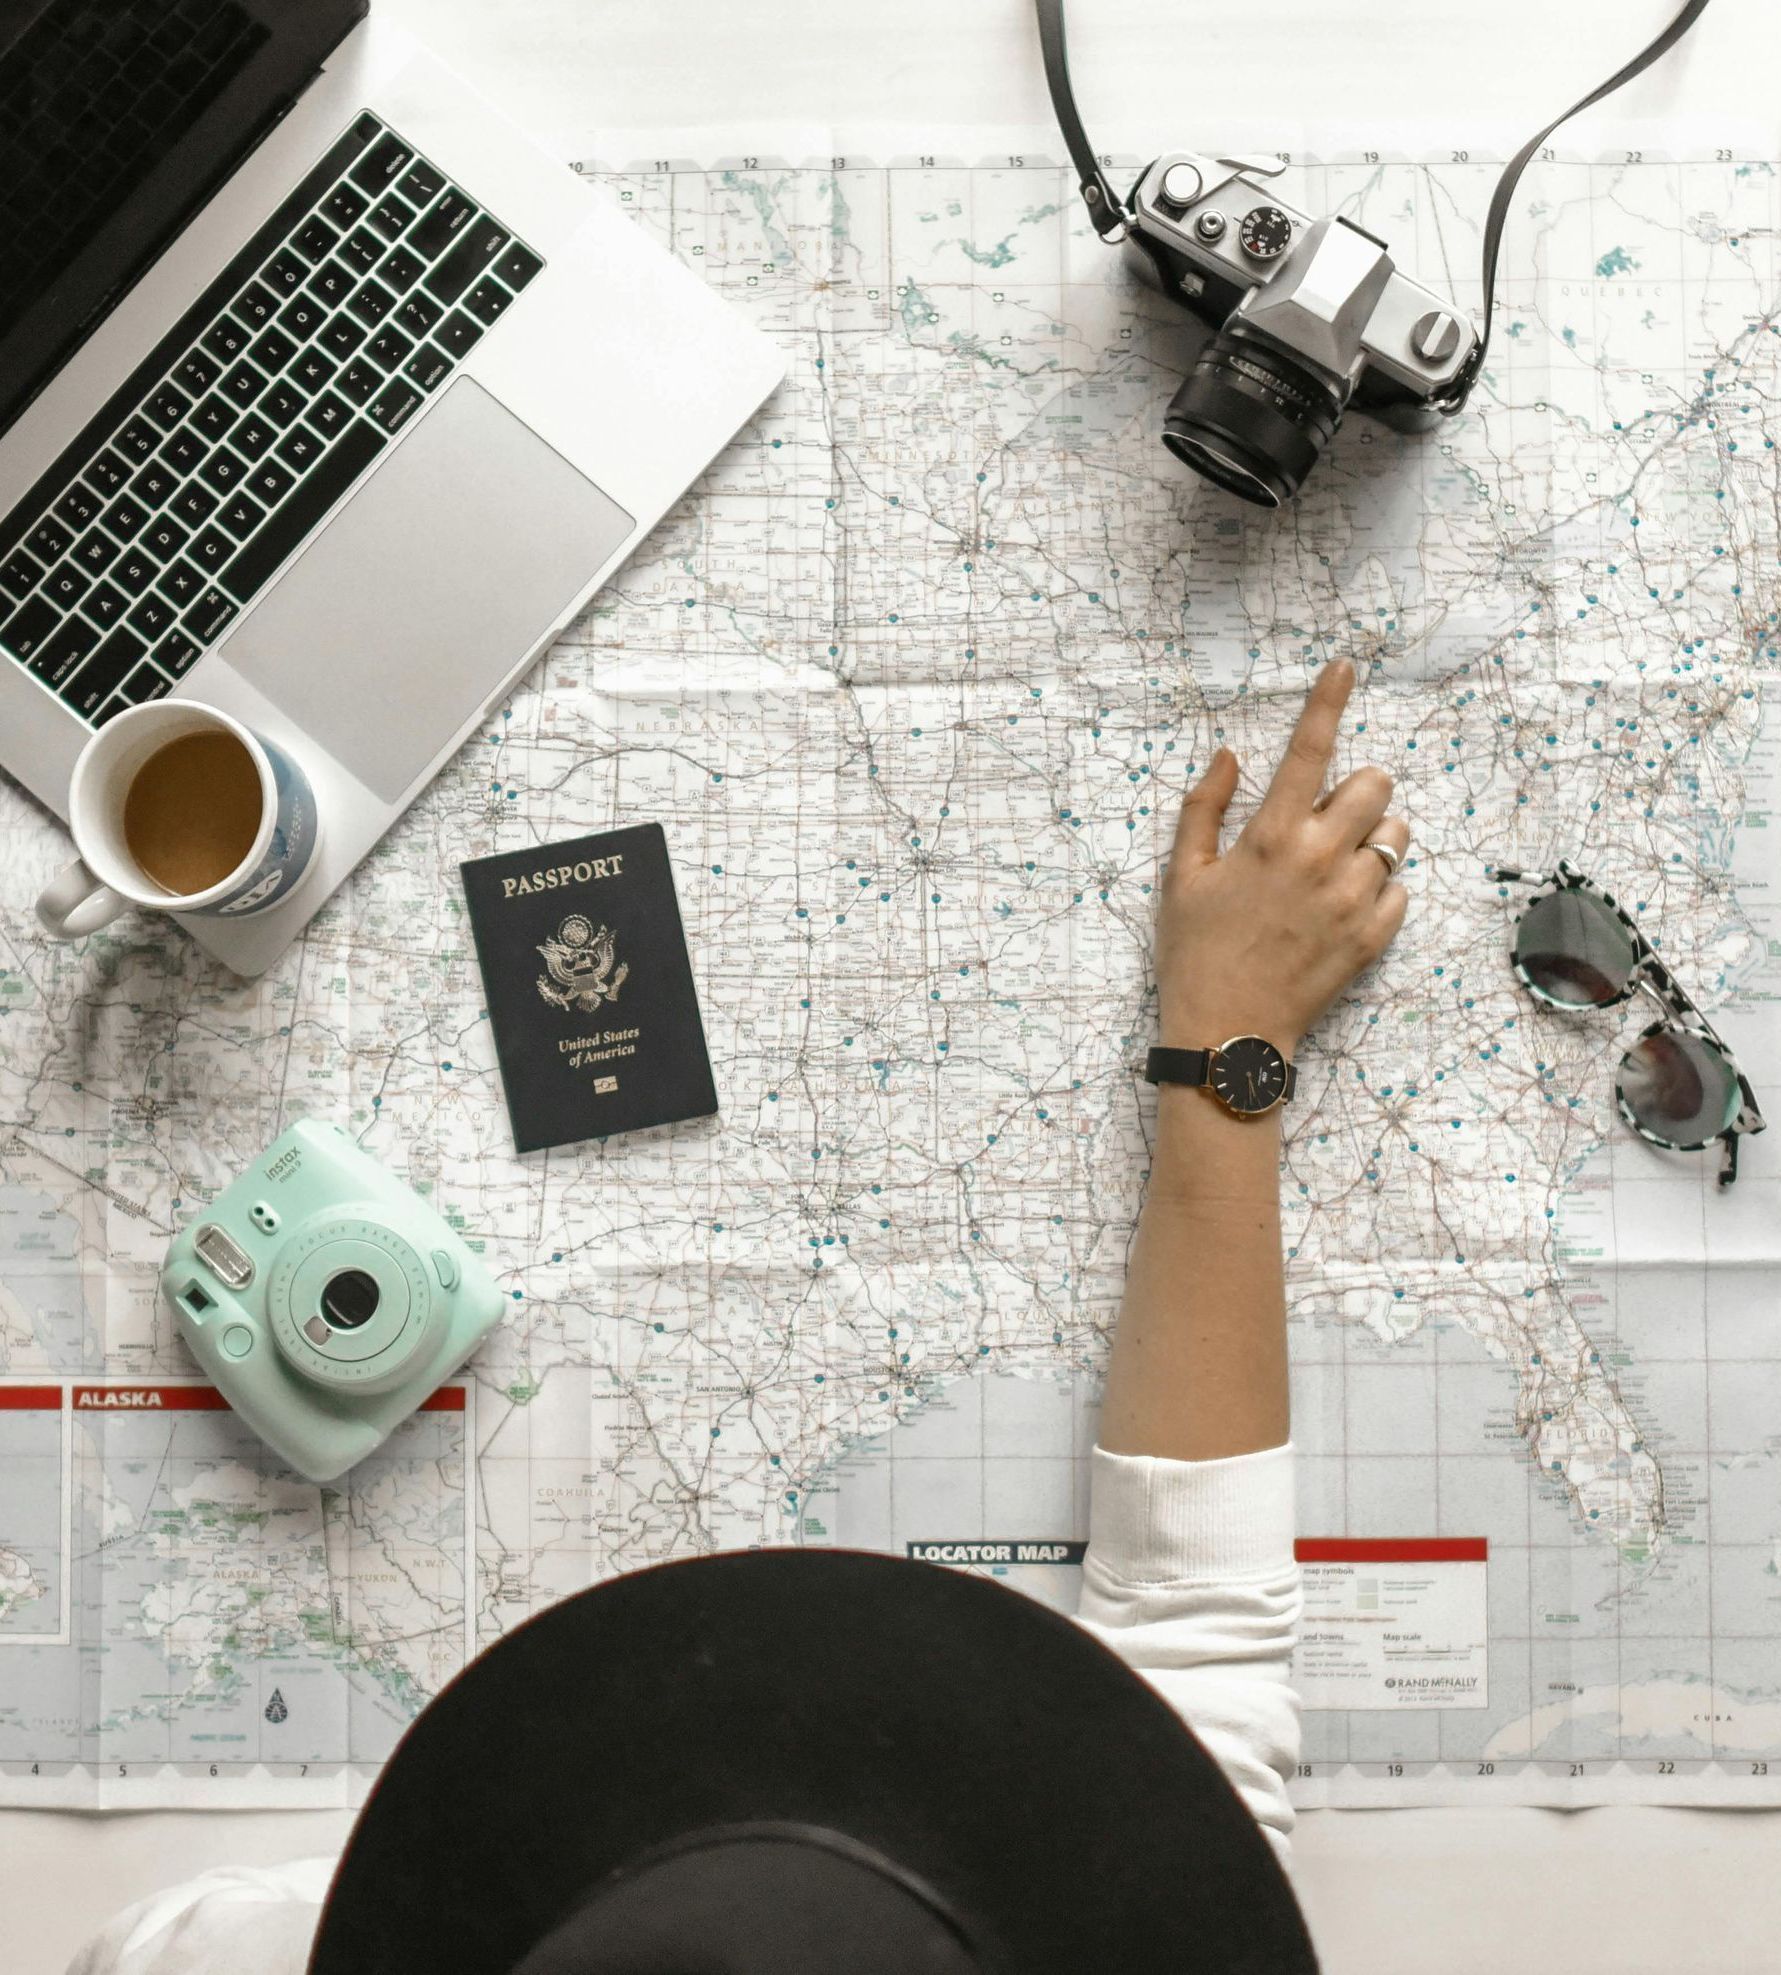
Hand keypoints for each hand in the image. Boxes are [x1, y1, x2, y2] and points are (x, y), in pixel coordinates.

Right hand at [1155, 660, 1408, 1056]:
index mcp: (1269, 837)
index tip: (1346, 665)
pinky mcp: (1373, 938)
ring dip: (1373, 838)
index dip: (1328, 699)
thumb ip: (1203, 808)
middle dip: (1357, 789)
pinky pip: (1400, 891)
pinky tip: (1341, 908)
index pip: (1309, 749)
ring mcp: (1352, 900)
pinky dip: (1378, 890)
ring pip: (1395, 837)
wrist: (1227, 1034)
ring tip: (1336, 866)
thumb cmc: (1195, 952)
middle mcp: (1319, 859)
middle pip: (1375, 785)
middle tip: (1327, 817)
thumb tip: (1230, 755)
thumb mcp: (1182, 876)